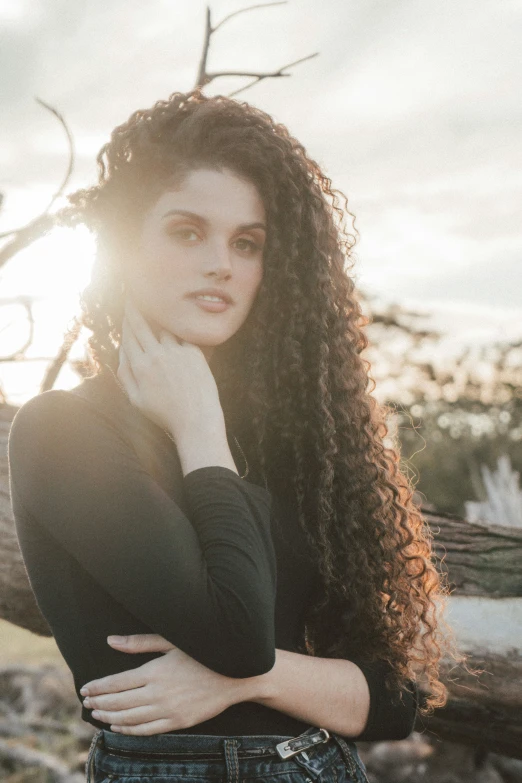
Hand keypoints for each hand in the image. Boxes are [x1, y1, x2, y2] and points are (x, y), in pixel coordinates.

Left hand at [79, 634, 251, 734]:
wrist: (235, 674)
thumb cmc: (202, 651)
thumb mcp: (171, 641)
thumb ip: (140, 643)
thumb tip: (111, 640)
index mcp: (155, 671)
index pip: (117, 683)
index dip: (98, 687)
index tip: (85, 689)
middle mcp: (158, 694)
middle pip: (119, 702)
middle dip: (99, 702)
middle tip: (87, 703)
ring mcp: (168, 711)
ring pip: (129, 719)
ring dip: (109, 717)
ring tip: (97, 714)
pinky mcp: (178, 723)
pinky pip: (146, 731)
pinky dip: (128, 730)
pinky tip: (117, 727)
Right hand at [118, 298, 223, 441]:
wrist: (197, 421)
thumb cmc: (165, 414)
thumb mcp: (136, 400)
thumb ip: (125, 375)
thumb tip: (121, 353)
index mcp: (140, 367)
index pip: (129, 335)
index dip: (126, 319)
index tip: (126, 306)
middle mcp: (156, 356)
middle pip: (142, 324)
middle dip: (136, 307)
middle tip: (134, 293)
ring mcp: (176, 353)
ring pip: (164, 327)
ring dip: (159, 314)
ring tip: (158, 303)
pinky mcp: (194, 353)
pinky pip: (183, 336)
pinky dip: (179, 329)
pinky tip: (180, 317)